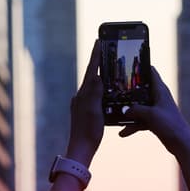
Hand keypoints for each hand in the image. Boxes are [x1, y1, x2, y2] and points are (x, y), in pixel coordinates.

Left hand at [66, 41, 105, 164]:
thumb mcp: (93, 111)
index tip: (99, 40)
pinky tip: (107, 93)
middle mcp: (81, 97)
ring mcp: (82, 105)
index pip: (91, 70)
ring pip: (93, 86)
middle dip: (99, 64)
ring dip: (101, 77)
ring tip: (109, 69)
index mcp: (83, 94)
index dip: (96, 55)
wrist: (80, 150)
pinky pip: (95, 97)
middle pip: (92, 76)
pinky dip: (101, 91)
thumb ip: (95, 92)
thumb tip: (97, 76)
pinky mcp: (85, 113)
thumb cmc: (88, 132)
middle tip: (105, 51)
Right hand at [120, 68, 189, 153]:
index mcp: (160, 90)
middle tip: (114, 89)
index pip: (150, 72)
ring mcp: (156, 109)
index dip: (140, 67)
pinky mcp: (154, 121)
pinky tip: (123, 133)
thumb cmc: (170, 124)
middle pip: (141, 90)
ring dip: (128, 112)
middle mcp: (158, 97)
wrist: (180, 142)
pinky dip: (132, 126)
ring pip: (138, 107)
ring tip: (115, 115)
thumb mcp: (150, 114)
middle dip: (128, 91)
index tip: (127, 65)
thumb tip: (124, 110)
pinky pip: (140, 120)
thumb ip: (135, 110)